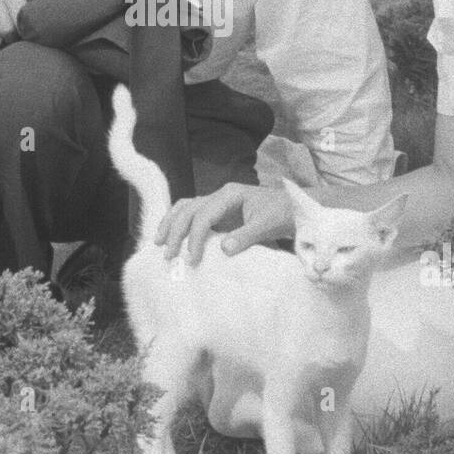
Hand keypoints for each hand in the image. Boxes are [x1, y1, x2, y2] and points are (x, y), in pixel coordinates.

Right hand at [0, 0, 47, 46]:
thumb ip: (48, 7)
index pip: (43, 2)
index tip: (46, 29)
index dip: (44, 21)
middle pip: (23, 22)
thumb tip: (59, 27)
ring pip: (6, 29)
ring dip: (11, 39)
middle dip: (26, 34)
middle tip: (26, 36)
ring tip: (13, 37)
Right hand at [155, 182, 294, 264]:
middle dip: (175, 231)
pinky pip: (193, 213)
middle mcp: (220, 194)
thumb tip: (223, 249)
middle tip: (168, 254)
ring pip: (186, 207)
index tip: (192, 259)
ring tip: (158, 242)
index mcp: (230, 194)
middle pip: (188, 209)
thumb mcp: (268, 225)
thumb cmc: (282, 214)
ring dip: (171, 223)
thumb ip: (246, 236)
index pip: (203, 215)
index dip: (194, 238)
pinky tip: (171, 236)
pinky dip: (179, 223)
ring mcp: (218, 202)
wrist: (295, 209)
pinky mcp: (218, 212)